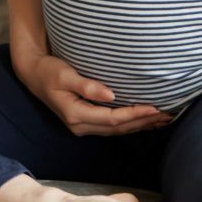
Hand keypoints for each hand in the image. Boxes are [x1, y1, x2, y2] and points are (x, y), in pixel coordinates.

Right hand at [14, 52, 174, 135]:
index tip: (155, 107)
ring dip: (140, 125)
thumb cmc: (49, 71)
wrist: (33, 75)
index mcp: (75, 115)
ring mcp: (83, 126)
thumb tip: (111, 95)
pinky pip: (113, 126)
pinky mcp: (86, 121)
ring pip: (117, 130)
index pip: (112, 118)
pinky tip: (145, 121)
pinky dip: (131, 124)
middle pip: (118, 128)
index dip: (135, 114)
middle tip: (167, 115)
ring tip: (163, 120)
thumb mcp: (64, 75)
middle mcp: (80, 125)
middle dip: (143, 122)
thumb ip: (86, 85)